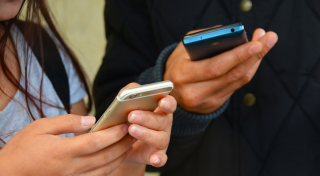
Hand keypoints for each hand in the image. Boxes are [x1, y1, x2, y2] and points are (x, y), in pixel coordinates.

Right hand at [0, 114, 134, 175]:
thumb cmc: (22, 149)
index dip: (114, 133)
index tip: (124, 124)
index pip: (97, 141)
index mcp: (64, 151)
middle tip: (134, 133)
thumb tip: (90, 120)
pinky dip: (109, 168)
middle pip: (105, 156)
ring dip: (119, 157)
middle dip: (122, 144)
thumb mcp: (40, 127)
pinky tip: (114, 159)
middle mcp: (72, 167)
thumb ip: (67, 122)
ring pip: (104, 169)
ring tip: (128, 145)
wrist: (8, 175)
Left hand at [110, 83, 176, 174]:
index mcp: (160, 110)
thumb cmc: (127, 119)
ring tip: (131, 130)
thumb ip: (130, 92)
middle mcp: (164, 125)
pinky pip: (161, 158)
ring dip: (146, 134)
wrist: (122, 144)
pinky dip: (159, 159)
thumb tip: (132, 90)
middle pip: (162, 120)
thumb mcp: (127, 104)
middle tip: (131, 116)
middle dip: (147, 117)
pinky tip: (153, 159)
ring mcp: (162, 140)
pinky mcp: (157, 155)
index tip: (161, 102)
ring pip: (160, 138)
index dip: (167, 102)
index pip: (169, 104)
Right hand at [164, 27, 277, 113]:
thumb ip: (204, 39)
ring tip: (265, 44)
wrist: (170, 91)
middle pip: (232, 74)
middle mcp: (194, 92)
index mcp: (183, 75)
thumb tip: (231, 35)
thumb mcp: (183, 49)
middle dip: (254, 55)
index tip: (255, 43)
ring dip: (255, 61)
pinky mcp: (214, 104)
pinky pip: (237, 86)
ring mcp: (206, 101)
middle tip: (269, 38)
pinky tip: (254, 58)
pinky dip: (248, 70)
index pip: (215, 66)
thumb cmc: (178, 65)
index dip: (237, 56)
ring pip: (238, 81)